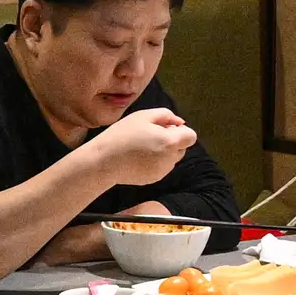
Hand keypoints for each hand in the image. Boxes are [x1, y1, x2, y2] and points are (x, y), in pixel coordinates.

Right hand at [74, 106, 196, 190]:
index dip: (180, 130)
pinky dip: (155, 161)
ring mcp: (163, 171)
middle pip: (182, 147)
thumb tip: (180, 123)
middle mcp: (170, 159)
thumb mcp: (143, 116)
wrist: (104, 161)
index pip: (191, 136)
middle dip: (172, 141)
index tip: (164, 128)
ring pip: (172, 158)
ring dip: (164, 152)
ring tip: (142, 147)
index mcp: (170, 142)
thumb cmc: (122, 135)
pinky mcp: (154, 179)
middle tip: (150, 135)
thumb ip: (166, 116)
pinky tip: (138, 157)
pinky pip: (161, 167)